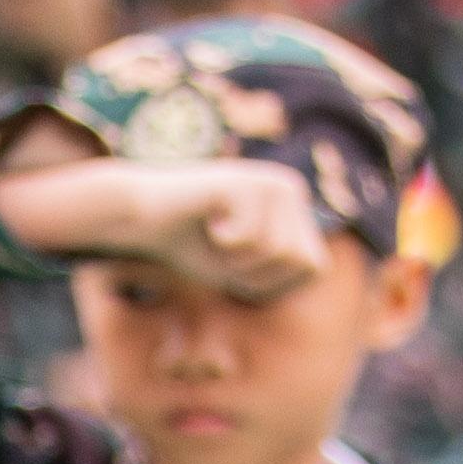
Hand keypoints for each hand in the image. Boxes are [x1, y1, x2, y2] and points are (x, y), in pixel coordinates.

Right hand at [0, 142, 328, 298]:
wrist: (145, 218)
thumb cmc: (195, 247)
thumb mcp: (247, 271)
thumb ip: (283, 276)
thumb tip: (317, 274)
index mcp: (299, 208)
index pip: (314, 269)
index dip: (273, 283)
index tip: (239, 263)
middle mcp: (291, 187)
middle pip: (299, 261)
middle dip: (256, 272)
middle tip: (225, 250)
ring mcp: (269, 181)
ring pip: (277, 252)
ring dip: (237, 259)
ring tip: (215, 235)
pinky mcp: (242, 182)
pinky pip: (246, 239)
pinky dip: (221, 243)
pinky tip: (205, 219)